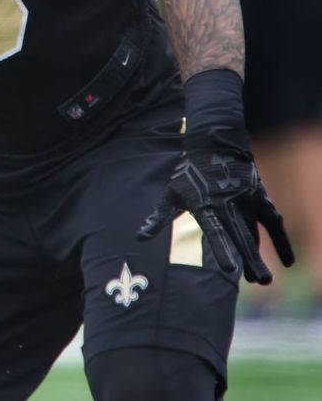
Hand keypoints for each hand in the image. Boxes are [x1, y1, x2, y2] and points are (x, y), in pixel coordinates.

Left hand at [138, 127, 293, 283]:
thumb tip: (140, 237)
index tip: (229, 269)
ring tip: (263, 279)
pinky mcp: (258, 195)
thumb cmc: (189, 172)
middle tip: (260, 281)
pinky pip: (273, 221)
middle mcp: (227, 202)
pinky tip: (286, 261)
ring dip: (260, 254)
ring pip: (255, 231)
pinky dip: (281, 240)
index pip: (214, 229)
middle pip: (240, 235)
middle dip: (250, 258)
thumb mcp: (172, 192)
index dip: (221, 248)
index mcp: (204, 203)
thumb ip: (159, 217)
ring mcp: (245, 198)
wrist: (214, 143)